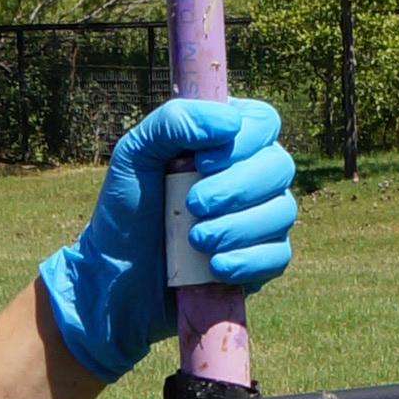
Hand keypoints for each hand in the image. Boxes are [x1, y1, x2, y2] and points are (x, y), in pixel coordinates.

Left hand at [36, 97, 293, 384]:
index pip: (263, 122)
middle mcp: (251, 175)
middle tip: (193, 205)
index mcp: (225, 141)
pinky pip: (278, 256)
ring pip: (282, 212)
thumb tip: (230, 122)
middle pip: (279, 166)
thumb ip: (173, 123)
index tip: (200, 163)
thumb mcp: (134, 155)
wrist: (116, 275)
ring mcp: (261, 219)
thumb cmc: (126, 210)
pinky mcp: (260, 261)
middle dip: (237, 187)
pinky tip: (214, 267)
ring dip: (238, 226)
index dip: (243, 140)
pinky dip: (247, 260)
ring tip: (195, 240)